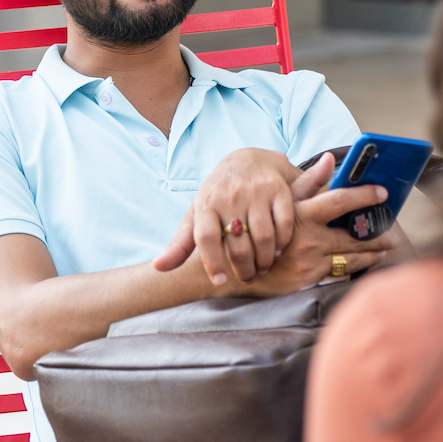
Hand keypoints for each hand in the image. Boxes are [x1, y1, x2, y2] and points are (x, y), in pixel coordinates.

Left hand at [153, 149, 300, 284]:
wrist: (248, 160)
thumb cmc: (218, 195)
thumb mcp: (196, 214)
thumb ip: (180, 244)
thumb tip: (158, 268)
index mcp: (205, 204)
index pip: (206, 237)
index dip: (213, 262)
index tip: (220, 281)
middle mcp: (229, 196)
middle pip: (238, 245)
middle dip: (245, 269)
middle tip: (248, 278)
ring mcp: (255, 191)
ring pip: (263, 238)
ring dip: (265, 260)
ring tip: (263, 268)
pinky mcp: (278, 189)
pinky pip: (284, 224)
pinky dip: (282, 243)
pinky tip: (277, 250)